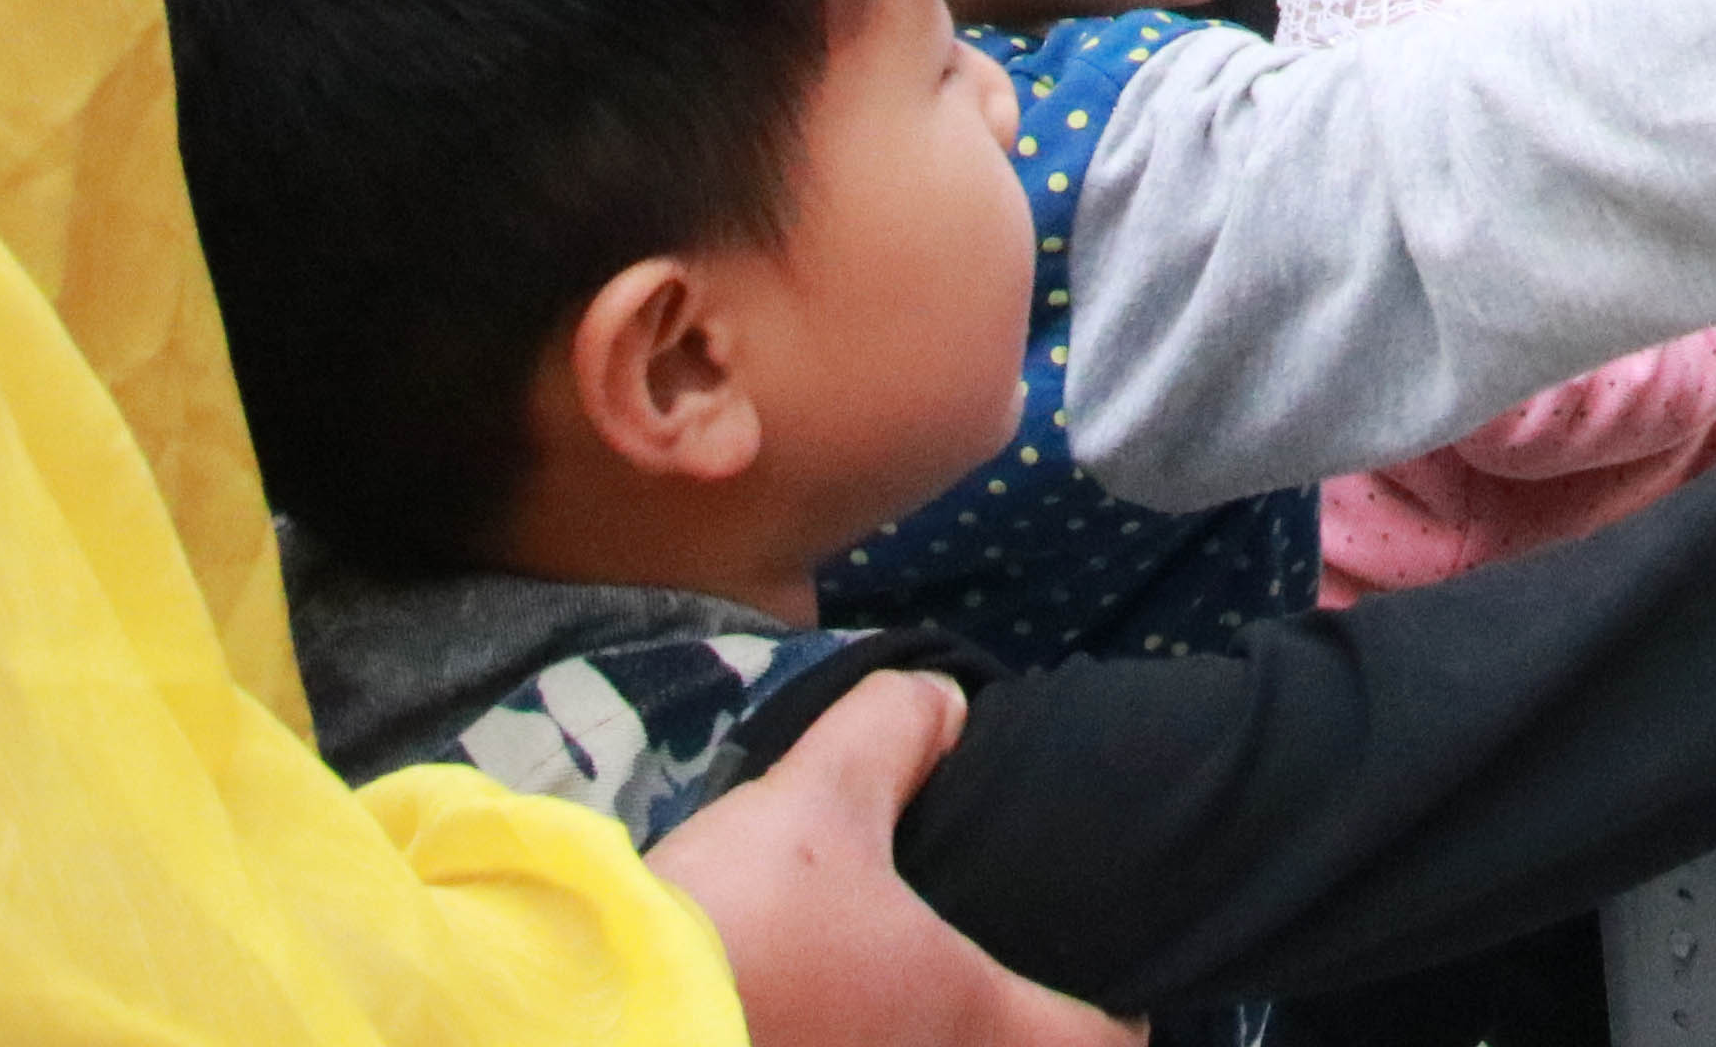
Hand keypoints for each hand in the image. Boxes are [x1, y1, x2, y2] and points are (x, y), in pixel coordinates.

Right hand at [648, 669, 1137, 1046]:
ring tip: (899, 979)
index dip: (1123, 1012)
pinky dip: (858, 1038)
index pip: (1103, 1044)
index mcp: (969, 1018)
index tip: (1109, 973)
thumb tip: (944, 703)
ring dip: (925, 1029)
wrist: (592, 1026)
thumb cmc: (740, 922)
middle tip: (995, 957)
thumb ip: (894, 729)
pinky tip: (822, 1008)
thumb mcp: (821, 795)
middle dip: (1013, 1018)